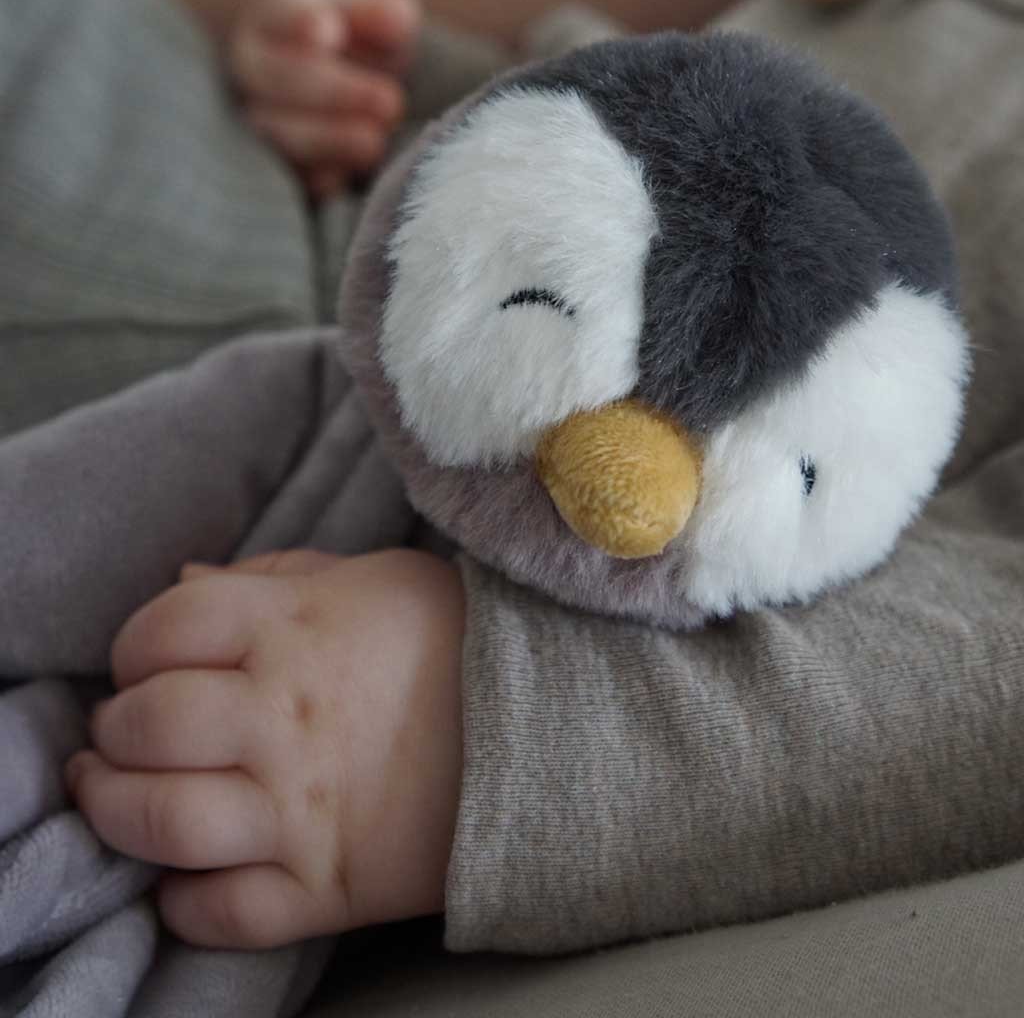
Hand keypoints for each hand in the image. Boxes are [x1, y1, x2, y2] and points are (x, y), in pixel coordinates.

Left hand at [67, 549, 463, 948]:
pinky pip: (224, 915)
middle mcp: (287, 717)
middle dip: (115, 731)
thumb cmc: (459, 641)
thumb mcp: (378, 578)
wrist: (555, 727)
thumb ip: (278, 573)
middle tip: (124, 732)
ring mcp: (305, 810)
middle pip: (146, 726)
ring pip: (164, 824)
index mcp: (296, 627)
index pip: (162, 627)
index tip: (146, 662)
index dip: (134, 646)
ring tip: (115, 796)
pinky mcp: (330, 887)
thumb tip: (182, 580)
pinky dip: (183, 903)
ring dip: (116, 812)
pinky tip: (184, 875)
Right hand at [228, 0, 421, 195]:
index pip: (278, 16)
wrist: (339, 80)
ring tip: (375, 143)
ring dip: (329, 140)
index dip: (300, 24)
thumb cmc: (358, 38)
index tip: (329, 31)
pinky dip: (318, 178)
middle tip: (390, 102)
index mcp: (271, 19)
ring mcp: (261, 119)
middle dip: (334, 92)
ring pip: (278, 132)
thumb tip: (398, 21)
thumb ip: (380, 15)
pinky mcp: (281, 165)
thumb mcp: (373, 16)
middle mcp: (255, 69)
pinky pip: (291, 176)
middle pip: (277, 77)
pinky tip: (342, 177)